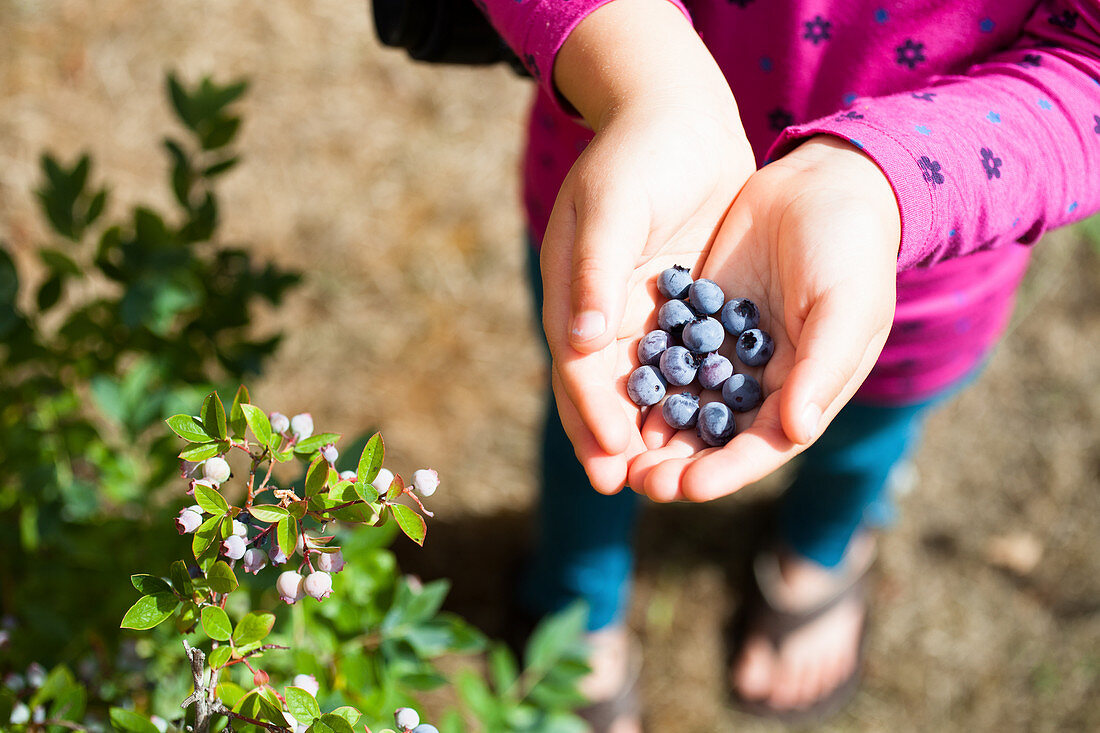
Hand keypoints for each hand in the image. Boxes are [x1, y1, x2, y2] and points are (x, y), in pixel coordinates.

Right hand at [541, 0, 754, 493]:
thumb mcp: (613, 206)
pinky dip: (690, 394)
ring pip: (645, 384)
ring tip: (670, 477)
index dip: (591, 417)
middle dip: (615, 441)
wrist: (680, 112)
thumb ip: (595, 273)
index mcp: (575, 293)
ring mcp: (642, 309)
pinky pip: (684, 359)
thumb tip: (582, 345)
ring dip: (653, 430)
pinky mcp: (680, 302)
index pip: (579, 369)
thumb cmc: (639, 154)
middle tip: (633, 490)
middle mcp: (603, 311)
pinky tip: (711, 427)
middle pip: (606, 390)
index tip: (610, 460)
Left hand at [627, 136, 901, 501]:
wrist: (826, 180)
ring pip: (687, 401)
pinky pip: (669, 354)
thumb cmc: (851, 249)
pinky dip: (647, 376)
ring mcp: (730, 350)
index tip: (686, 488)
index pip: (762, 446)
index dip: (725, 472)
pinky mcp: (702, 316)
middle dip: (679, 463)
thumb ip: (822, 369)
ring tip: (617, 449)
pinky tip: (614, 391)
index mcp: (807, 390)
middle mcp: (765, 381)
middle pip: (717, 436)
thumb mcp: (846, 306)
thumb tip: (796, 432)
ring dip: (656, 428)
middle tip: (638, 481)